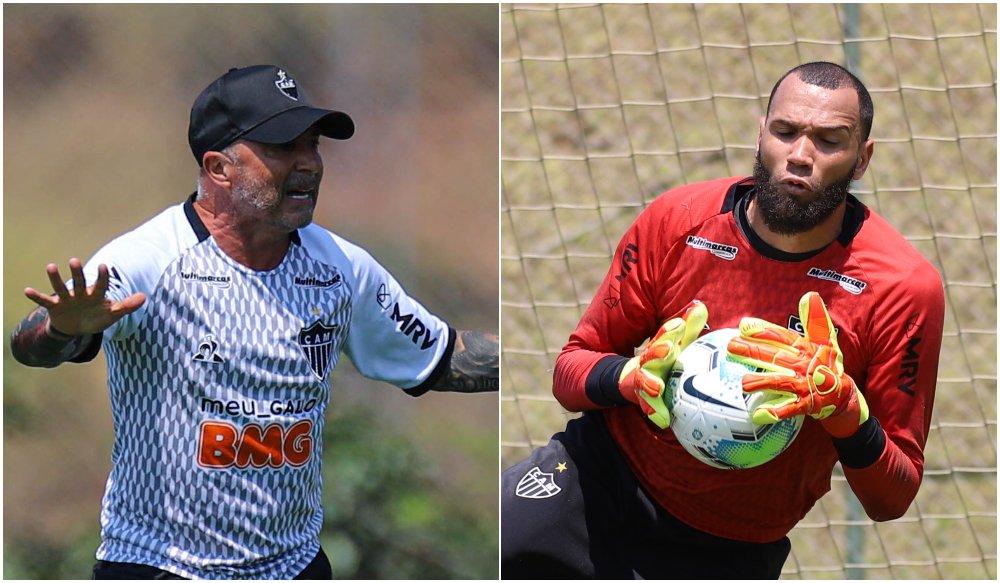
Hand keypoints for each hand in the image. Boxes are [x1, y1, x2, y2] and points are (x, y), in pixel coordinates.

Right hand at [23, 258, 145, 336]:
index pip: (100, 285)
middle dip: (77, 273)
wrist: (78, 328)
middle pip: (79, 282)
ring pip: (61, 288)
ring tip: (50, 266)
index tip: (105, 266)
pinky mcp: (55, 307)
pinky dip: (37, 296)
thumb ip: (126, 306)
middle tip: (74, 260)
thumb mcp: (112, 314)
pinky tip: (26, 290)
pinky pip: (45, 301)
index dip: (102, 277)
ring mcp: (67, 300)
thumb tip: (144, 297)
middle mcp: (81, 294)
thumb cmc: (97, 317)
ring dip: (55, 278)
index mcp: (96, 295)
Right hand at [619, 301, 707, 428]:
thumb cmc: (662, 359)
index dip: (670, 330)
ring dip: (649, 383)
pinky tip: (662, 420)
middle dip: (658, 351)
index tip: (679, 324)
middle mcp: (649, 362)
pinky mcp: (642, 398)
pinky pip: (649, 406)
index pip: (664, 335)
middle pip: (651, 355)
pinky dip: (654, 412)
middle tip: (668, 348)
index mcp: (659, 347)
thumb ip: (689, 327)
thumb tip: (700, 306)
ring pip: (645, 381)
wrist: (629, 380)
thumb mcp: (676, 343)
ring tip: (656, 388)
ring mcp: (643, 380)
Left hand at [727, 291, 867, 437]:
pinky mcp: (806, 404)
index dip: (764, 331)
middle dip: (753, 351)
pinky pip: (789, 409)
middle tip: (730, 346)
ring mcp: (805, 385)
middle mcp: (804, 365)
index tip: (743, 325)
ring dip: (762, 382)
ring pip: (780, 382)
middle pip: (775, 356)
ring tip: (742, 383)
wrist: (842, 393)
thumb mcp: (824, 339)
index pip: (782, 337)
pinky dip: (775, 412)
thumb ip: (814, 319)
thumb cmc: (825, 363)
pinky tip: (757, 414)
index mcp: (806, 348)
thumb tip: (809, 295)